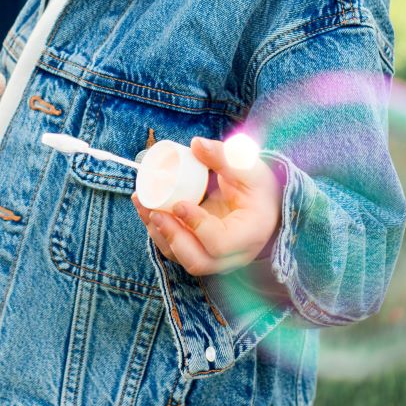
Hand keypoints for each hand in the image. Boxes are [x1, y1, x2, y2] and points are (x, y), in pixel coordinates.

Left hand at [132, 136, 282, 276]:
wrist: (263, 201)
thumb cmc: (258, 184)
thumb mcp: (248, 166)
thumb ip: (224, 155)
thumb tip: (196, 144)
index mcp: (250, 235)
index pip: (220, 243)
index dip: (197, 226)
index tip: (179, 204)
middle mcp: (233, 255)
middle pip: (198, 261)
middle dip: (171, 236)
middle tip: (154, 211)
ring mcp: (215, 258)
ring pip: (182, 258)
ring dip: (158, 233)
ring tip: (142, 203)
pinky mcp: (200, 250)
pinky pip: (176, 249)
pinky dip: (159, 232)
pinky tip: (146, 208)